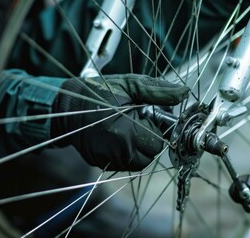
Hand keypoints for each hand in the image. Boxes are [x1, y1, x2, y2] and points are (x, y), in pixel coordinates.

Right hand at [51, 74, 188, 170]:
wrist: (66, 107)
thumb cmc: (99, 92)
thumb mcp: (129, 85)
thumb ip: (157, 91)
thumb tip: (183, 92)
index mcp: (125, 132)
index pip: (158, 142)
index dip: (156, 128)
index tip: (147, 116)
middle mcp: (116, 151)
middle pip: (150, 155)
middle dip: (150, 139)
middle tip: (138, 122)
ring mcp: (107, 159)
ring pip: (139, 162)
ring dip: (140, 148)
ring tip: (129, 129)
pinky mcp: (100, 163)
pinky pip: (124, 163)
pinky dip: (127, 152)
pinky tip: (119, 137)